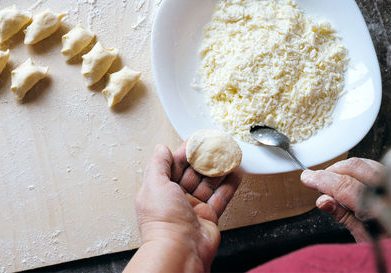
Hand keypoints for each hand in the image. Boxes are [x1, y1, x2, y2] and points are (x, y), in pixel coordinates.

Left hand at [124, 143, 240, 272]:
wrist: (179, 250)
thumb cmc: (163, 221)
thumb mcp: (154, 184)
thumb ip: (159, 165)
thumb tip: (161, 149)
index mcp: (160, 190)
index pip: (174, 165)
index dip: (186, 152)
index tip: (198, 140)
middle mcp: (176, 199)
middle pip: (193, 173)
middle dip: (205, 159)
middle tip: (217, 146)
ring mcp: (193, 208)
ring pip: (208, 184)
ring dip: (219, 170)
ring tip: (230, 156)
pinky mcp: (209, 217)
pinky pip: (221, 198)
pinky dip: (229, 186)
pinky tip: (236, 174)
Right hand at [300, 157, 385, 241]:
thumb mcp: (364, 238)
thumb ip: (343, 216)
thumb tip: (323, 200)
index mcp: (382, 210)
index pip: (345, 186)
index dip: (322, 180)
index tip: (308, 177)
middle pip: (356, 167)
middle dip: (332, 171)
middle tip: (316, 178)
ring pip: (367, 162)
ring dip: (345, 168)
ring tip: (332, 179)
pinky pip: (378, 166)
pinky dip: (361, 168)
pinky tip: (352, 177)